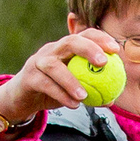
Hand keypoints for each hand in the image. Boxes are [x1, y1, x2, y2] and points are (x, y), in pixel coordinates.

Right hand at [0, 29, 121, 131]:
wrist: (23, 99)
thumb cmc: (52, 90)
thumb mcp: (72, 88)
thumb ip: (91, 90)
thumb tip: (113, 99)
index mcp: (65, 48)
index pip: (84, 35)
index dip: (100, 38)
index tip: (116, 50)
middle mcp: (51, 50)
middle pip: (70, 42)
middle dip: (88, 48)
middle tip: (104, 63)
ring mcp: (38, 62)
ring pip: (54, 66)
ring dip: (71, 80)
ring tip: (86, 96)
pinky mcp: (28, 77)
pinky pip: (45, 85)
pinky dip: (61, 95)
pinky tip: (74, 105)